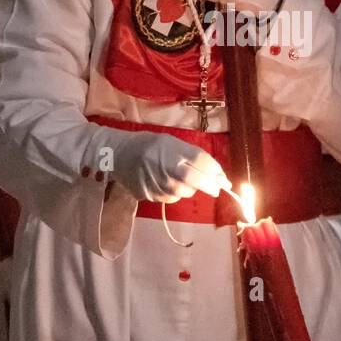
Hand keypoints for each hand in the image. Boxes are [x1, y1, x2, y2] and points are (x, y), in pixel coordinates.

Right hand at [109, 131, 229, 202]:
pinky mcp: (147, 194)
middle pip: (193, 180)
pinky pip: (169, 198)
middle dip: (209, 186)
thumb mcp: (171, 142)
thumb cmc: (148, 144)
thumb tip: (217, 173)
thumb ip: (192, 155)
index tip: (224, 180)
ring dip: (190, 189)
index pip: (200, 160)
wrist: (116, 153)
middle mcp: (162, 165)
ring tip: (180, 178)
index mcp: (169, 148)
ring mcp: (153, 182)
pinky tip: (166, 183)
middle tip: (215, 189)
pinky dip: (174, 193)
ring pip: (183, 192)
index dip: (215, 171)